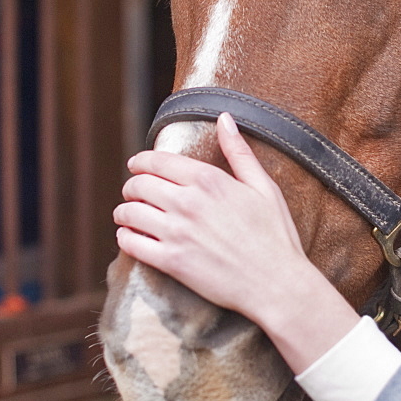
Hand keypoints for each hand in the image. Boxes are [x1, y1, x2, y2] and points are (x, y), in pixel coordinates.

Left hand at [115, 114, 314, 328]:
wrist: (276, 283)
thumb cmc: (275, 233)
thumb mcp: (263, 186)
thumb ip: (239, 152)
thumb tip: (225, 118)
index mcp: (209, 180)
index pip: (158, 161)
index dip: (142, 161)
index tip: (137, 164)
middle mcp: (188, 203)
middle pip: (139, 185)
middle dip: (133, 185)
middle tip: (135, 191)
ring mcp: (177, 234)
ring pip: (129, 213)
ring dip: (124, 210)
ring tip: (128, 213)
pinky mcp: (171, 262)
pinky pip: (131, 244)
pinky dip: (125, 237)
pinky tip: (130, 236)